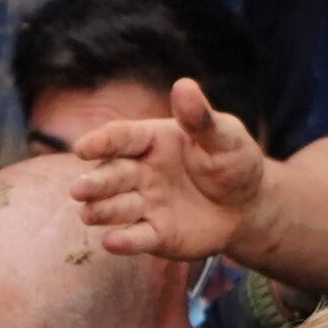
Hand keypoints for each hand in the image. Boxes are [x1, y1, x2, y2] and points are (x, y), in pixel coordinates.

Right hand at [71, 74, 260, 263]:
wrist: (249, 205)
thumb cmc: (234, 162)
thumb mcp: (225, 137)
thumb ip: (201, 119)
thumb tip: (184, 85)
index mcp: (152, 140)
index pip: (120, 138)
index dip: (100, 142)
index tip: (82, 148)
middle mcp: (141, 172)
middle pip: (112, 175)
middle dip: (94, 183)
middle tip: (78, 190)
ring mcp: (146, 204)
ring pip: (117, 207)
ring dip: (101, 211)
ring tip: (89, 214)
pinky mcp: (156, 234)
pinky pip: (137, 237)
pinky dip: (124, 241)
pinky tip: (112, 242)